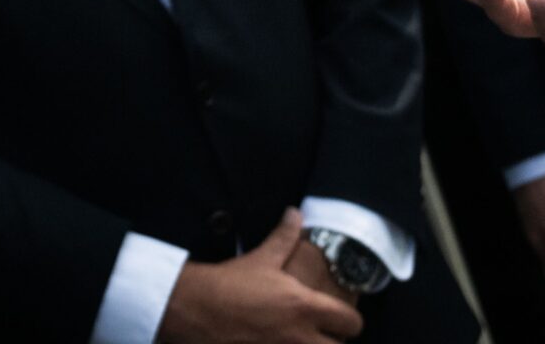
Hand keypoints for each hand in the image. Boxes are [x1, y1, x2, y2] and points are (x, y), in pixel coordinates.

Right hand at [159, 208, 362, 342]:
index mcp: (304, 307)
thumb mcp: (261, 259)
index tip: (342, 318)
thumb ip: (285, 237)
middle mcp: (300, 337)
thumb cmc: (229, 284)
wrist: (194, 309)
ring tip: (301, 339)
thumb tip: (296, 214)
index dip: (350, 320)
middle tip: (324, 334)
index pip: (350, 322)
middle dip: (334, 341)